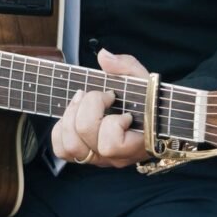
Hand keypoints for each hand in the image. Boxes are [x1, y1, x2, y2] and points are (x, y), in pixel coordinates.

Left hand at [50, 48, 148, 168]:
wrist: (154, 121)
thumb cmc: (152, 104)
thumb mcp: (146, 82)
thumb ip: (126, 67)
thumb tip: (103, 57)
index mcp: (134, 144)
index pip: (111, 143)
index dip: (112, 121)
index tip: (120, 104)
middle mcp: (114, 157)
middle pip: (85, 134)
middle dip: (89, 105)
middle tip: (102, 95)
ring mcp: (99, 159)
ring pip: (70, 145)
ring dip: (71, 115)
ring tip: (83, 101)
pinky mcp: (85, 156)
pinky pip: (62, 149)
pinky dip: (61, 130)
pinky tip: (74, 115)